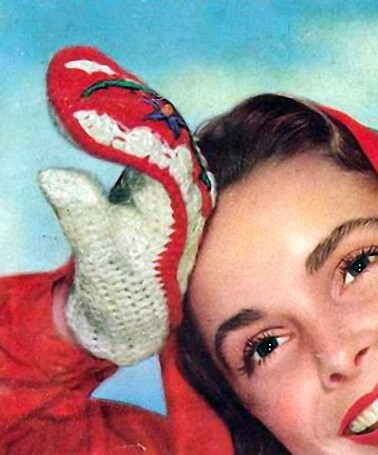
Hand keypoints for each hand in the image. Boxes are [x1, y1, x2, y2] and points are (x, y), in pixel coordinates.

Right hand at [37, 46, 214, 364]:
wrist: (129, 317)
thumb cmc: (120, 293)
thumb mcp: (98, 259)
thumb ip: (84, 218)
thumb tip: (57, 177)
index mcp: (180, 209)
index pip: (163, 150)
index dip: (124, 124)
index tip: (84, 110)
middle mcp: (186, 194)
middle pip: (163, 130)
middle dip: (123, 103)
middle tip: (80, 79)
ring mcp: (173, 187)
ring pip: (155, 130)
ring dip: (120, 104)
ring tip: (80, 81)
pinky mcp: (154, 183)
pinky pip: (144, 139)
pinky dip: (117, 119)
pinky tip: (87, 108)